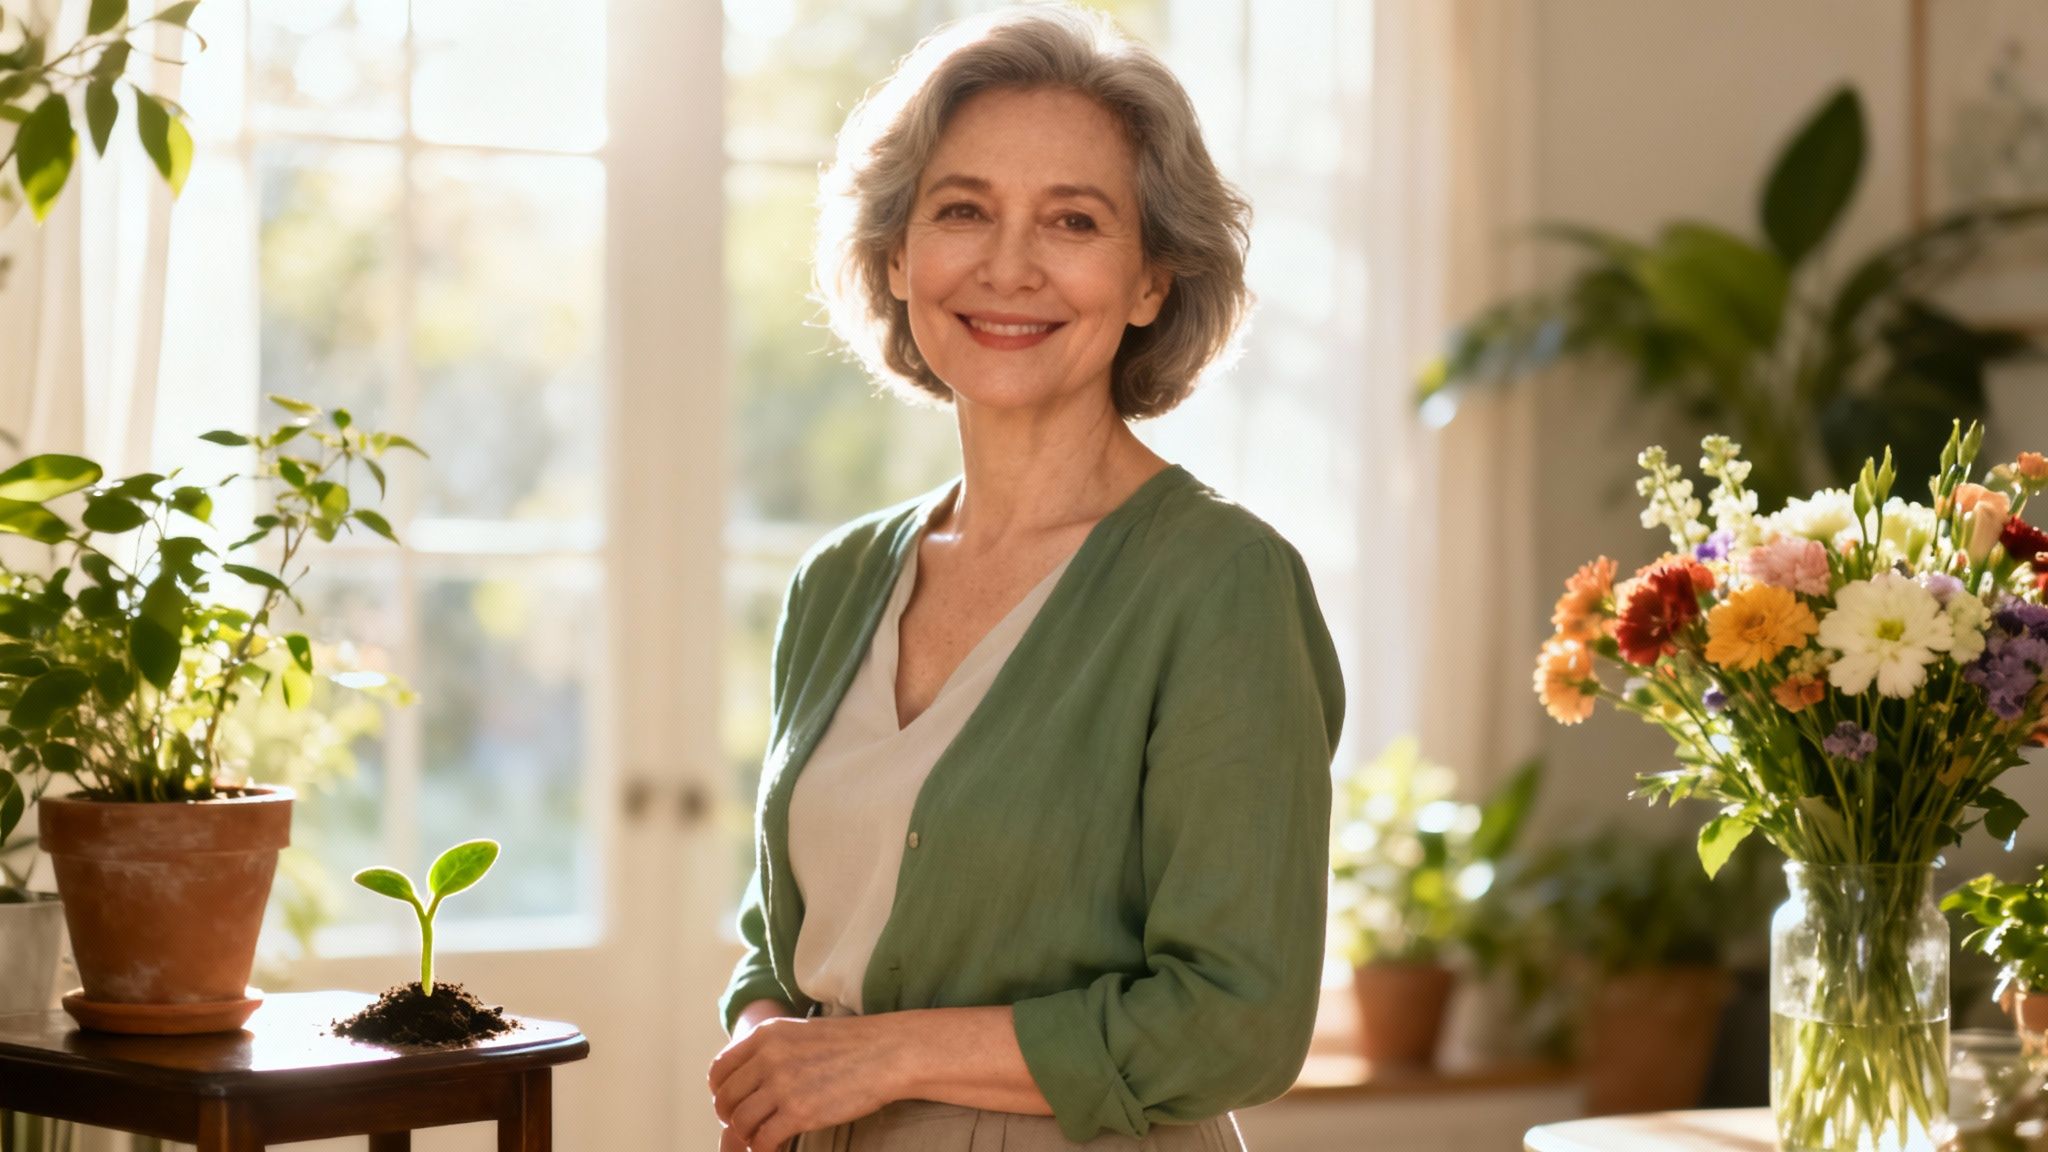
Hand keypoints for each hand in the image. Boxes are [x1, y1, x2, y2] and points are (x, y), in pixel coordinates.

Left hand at [708, 1015, 899, 1151]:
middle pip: (725, 1098)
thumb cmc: (851, 1044)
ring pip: (740, 1122)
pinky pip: (763, 1140)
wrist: (888, 1052)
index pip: (719, 1069)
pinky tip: (775, 1148)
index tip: (731, 1103)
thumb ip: (771, 1050)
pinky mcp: (799, 1112)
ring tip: (761, 1137)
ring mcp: (782, 1085)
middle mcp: (768, 1057)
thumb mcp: (801, 1033)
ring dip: (747, 1135)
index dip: (720, 1092)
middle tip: (744, 1126)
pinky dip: (763, 1149)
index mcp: (766, 1034)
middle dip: (730, 1117)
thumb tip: (748, 1078)